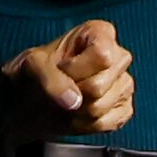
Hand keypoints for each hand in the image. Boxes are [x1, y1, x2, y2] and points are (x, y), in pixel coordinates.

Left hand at [0, 19, 131, 141]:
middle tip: (59, 87)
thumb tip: (74, 101)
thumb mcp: (32, 65)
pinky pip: (106, 123)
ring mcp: (124, 83)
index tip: (60, 68)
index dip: (75, 69)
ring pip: (100, 107)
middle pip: (99, 85)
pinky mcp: (124, 108)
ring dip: (73, 110)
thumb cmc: (36, 72)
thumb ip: (49, 76)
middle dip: (71, 91)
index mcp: (100, 33)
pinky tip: (75, 113)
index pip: (101, 55)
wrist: (32, 98)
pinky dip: (83, 124)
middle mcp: (119, 56)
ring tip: (64, 100)